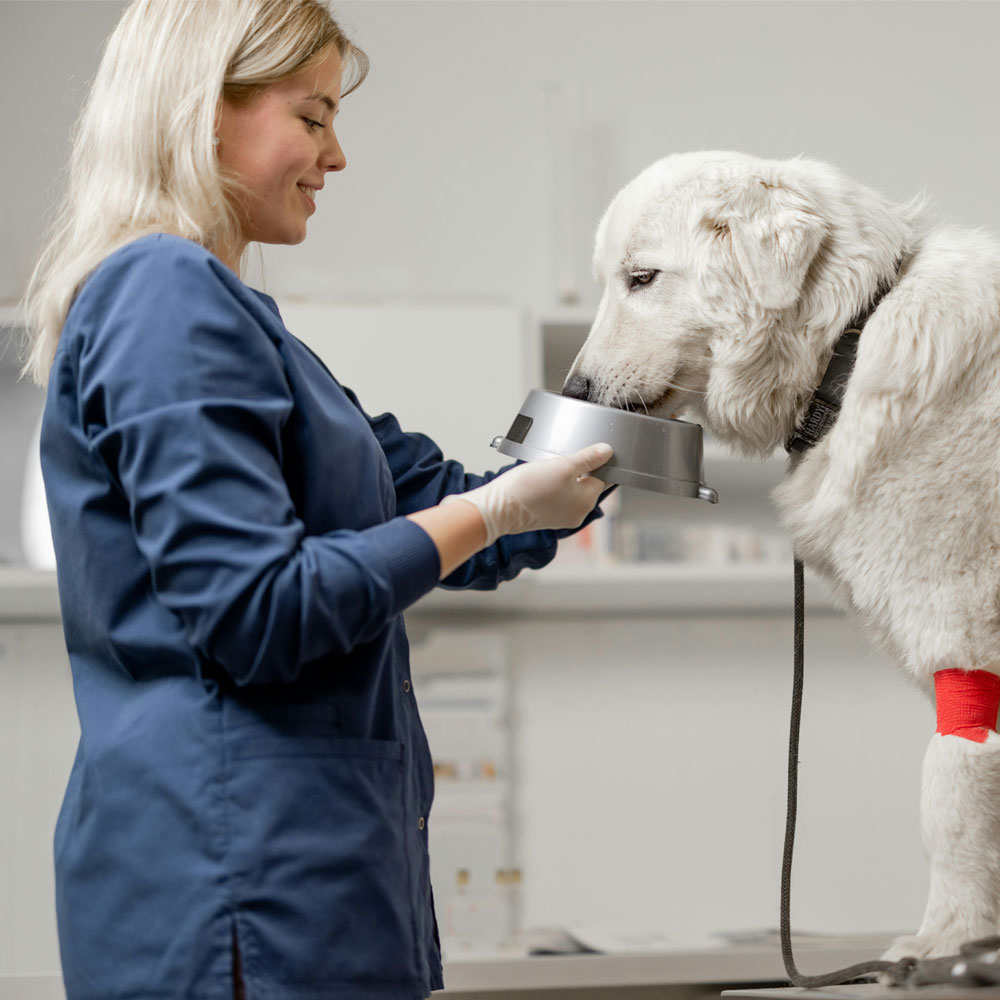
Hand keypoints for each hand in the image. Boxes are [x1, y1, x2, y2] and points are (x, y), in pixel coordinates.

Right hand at [447, 443, 612, 546]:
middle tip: (562, 457)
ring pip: (570, 489)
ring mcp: (561, 516)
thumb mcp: (563, 465)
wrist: (498, 508)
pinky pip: (555, 496)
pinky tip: (538, 479)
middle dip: (577, 468)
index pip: (604, 477)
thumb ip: (588, 458)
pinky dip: (551, 486)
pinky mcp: (545, 516)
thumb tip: (607, 452)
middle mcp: (577, 512)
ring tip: (547, 468)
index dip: (598, 461)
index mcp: (587, 501)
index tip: (590, 450)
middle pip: (587, 483)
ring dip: (563, 477)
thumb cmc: (529, 488)